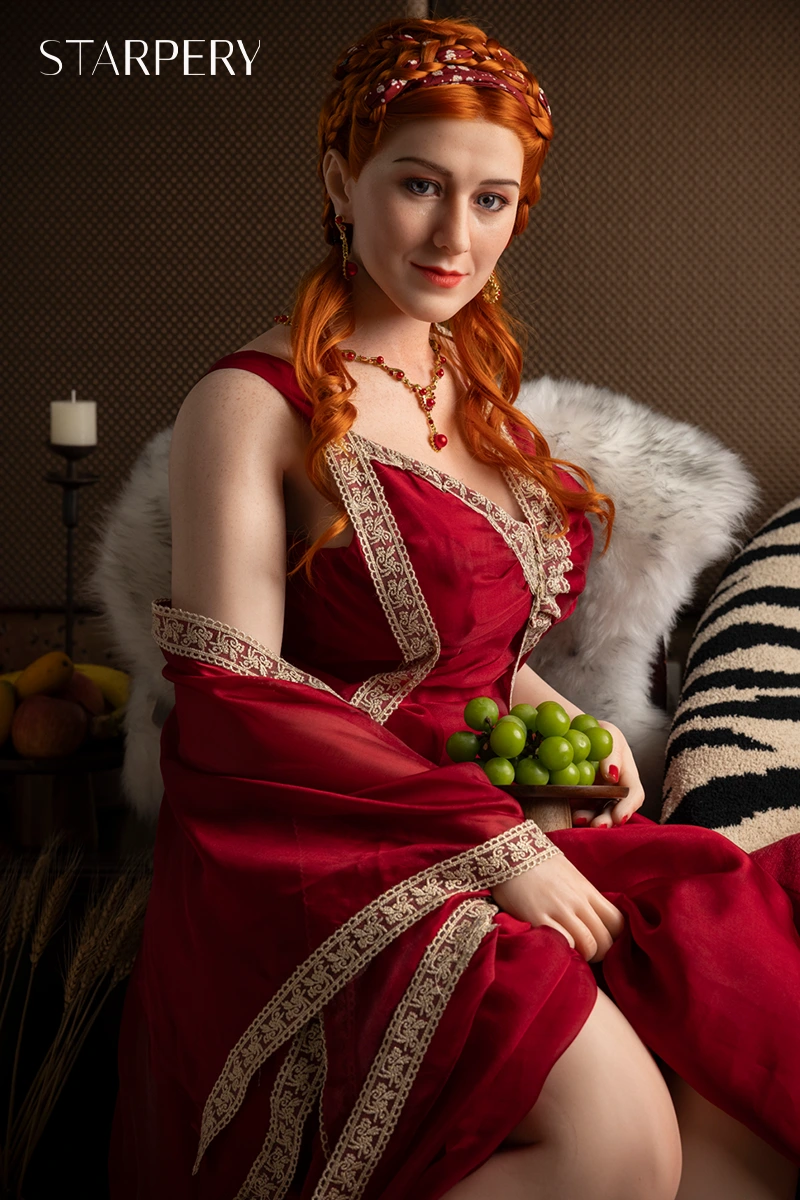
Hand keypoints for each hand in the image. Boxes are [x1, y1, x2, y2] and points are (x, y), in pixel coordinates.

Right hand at [491, 852, 623, 961]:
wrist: (508, 850)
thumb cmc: (538, 863)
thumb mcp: (569, 875)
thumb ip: (582, 896)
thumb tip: (592, 917)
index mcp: (587, 890)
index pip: (618, 922)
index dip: (615, 938)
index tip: (604, 941)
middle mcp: (578, 901)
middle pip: (606, 940)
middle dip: (600, 954)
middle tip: (586, 954)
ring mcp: (559, 909)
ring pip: (588, 946)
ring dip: (583, 957)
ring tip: (571, 955)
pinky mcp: (537, 917)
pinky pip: (562, 943)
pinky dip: (564, 951)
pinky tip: (556, 948)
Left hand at [571, 721, 644, 828]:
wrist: (573, 732)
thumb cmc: (597, 731)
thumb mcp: (608, 734)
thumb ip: (612, 754)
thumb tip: (611, 775)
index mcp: (627, 776)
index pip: (634, 795)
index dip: (628, 808)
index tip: (618, 816)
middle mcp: (614, 791)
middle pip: (615, 811)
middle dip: (607, 820)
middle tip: (596, 825)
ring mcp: (596, 798)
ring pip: (596, 815)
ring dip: (589, 820)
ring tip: (577, 818)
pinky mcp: (577, 800)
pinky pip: (577, 810)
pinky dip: (573, 813)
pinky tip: (566, 813)